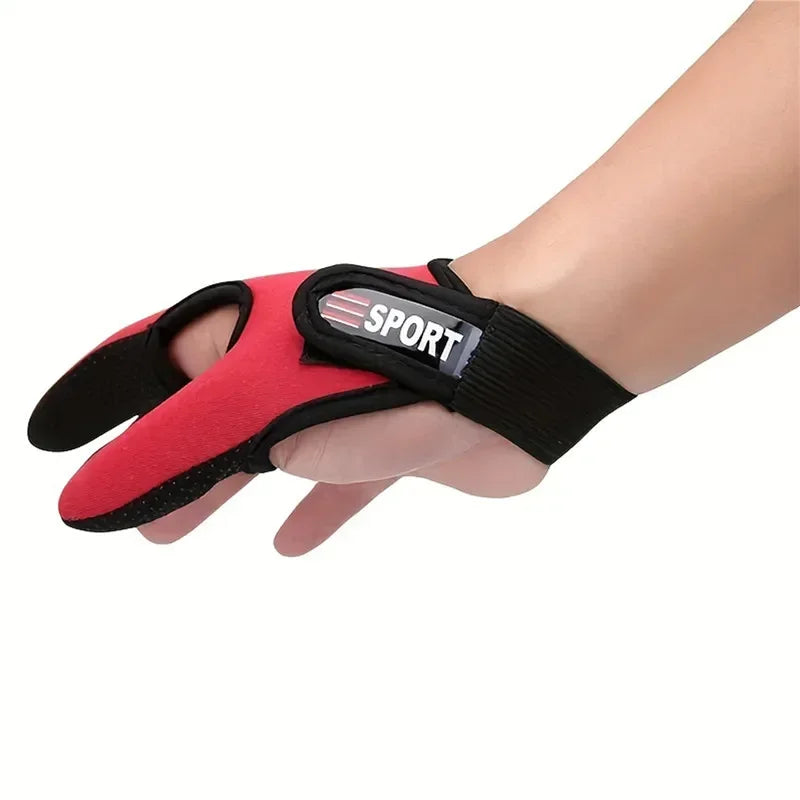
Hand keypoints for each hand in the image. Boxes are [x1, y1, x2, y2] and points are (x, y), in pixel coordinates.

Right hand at [138, 302, 547, 553]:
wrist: (512, 366)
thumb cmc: (388, 363)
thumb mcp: (270, 404)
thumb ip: (189, 445)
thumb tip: (107, 489)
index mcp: (254, 339)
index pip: (157, 364)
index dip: (105, 396)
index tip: (62, 433)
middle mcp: (294, 367)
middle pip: (205, 417)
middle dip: (159, 464)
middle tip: (120, 511)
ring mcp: (345, 407)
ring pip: (261, 454)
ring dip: (217, 492)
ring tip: (170, 535)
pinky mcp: (393, 445)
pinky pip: (339, 482)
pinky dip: (312, 513)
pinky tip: (289, 545)